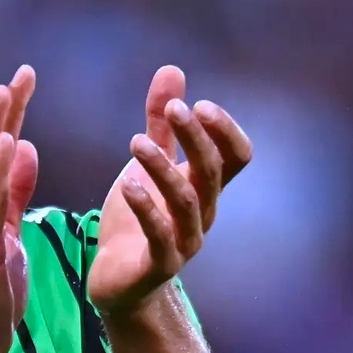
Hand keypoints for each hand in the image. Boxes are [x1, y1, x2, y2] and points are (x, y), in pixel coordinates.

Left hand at [87, 66, 252, 314]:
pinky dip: (145, 209)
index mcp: (204, 189)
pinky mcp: (158, 265)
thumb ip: (160, 124)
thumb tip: (172, 70)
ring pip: (187, 202)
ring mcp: (183, 242)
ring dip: (164, 168)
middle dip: (195, 137)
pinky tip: (126, 185)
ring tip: (135, 143)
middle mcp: (202, 214)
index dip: (224, 130)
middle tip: (173, 109)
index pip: (236, 157)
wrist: (116, 282)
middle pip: (212, 172)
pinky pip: (160, 237)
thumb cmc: (136, 219)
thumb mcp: (145, 165)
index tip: (198, 104)